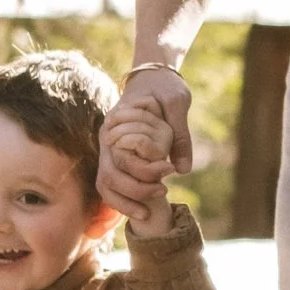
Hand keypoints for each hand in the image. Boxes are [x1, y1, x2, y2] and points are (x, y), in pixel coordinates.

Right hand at [97, 83, 185, 223]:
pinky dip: (124, 201)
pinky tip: (143, 211)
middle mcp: (107, 140)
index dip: (143, 170)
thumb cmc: (164, 86)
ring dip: (125, 203)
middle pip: (108, 177)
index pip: (120, 158)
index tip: (169, 168)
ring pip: (106, 186)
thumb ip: (179, 134)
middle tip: (164, 190)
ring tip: (148, 213)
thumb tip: (183, 170)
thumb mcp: (176, 102)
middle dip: (135, 191)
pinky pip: (112, 186)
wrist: (152, 76)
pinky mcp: (116, 158)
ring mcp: (109, 151)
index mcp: (116, 124)